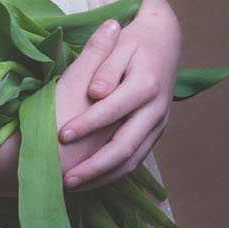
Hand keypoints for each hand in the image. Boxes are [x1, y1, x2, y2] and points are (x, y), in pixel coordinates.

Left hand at [56, 3, 181, 187]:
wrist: (167, 41)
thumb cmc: (137, 42)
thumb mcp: (120, 45)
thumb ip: (104, 65)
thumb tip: (97, 91)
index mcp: (146, 85)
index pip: (113, 110)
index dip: (87, 124)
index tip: (61, 135)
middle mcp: (156, 109)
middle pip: (125, 146)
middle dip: (94, 166)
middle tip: (65, 179)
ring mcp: (158, 124)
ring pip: (131, 160)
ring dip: (102, 176)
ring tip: (72, 186)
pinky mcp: (156, 132)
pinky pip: (136, 160)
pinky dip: (113, 173)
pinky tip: (90, 180)